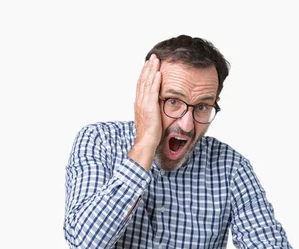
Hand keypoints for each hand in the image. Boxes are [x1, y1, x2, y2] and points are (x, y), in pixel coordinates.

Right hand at [128, 54, 161, 169]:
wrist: (146, 142)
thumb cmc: (150, 134)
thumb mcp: (150, 118)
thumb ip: (152, 110)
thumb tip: (157, 106)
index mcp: (139, 104)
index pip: (141, 85)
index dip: (145, 73)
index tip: (149, 64)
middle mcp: (140, 102)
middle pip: (143, 80)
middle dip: (148, 68)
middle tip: (153, 57)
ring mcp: (144, 104)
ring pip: (147, 83)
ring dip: (151, 70)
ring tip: (156, 60)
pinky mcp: (150, 108)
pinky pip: (152, 92)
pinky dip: (155, 81)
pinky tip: (159, 73)